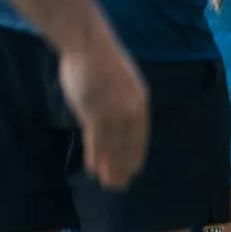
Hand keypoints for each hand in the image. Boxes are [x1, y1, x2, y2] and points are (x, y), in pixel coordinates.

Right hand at [57, 36, 149, 189]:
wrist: (89, 46)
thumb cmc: (105, 61)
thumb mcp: (126, 82)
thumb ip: (126, 102)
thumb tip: (123, 118)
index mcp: (140, 102)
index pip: (141, 136)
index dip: (137, 154)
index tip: (136, 170)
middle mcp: (130, 111)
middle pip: (128, 146)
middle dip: (124, 167)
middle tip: (122, 185)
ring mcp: (112, 113)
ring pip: (112, 147)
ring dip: (110, 168)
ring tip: (109, 184)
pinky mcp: (94, 113)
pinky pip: (96, 141)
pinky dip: (95, 156)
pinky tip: (94, 169)